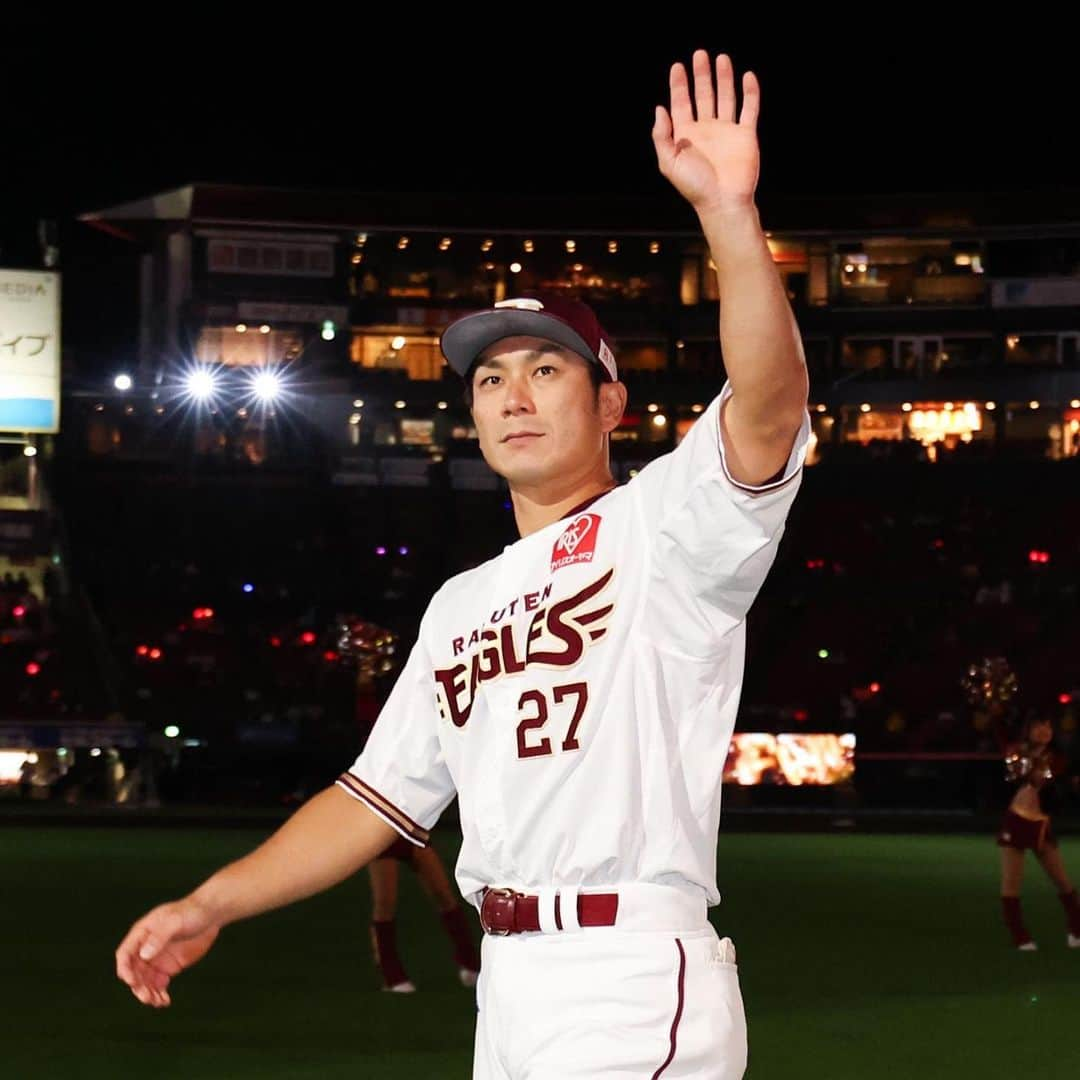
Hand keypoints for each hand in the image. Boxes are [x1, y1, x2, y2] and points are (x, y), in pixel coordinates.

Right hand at [115, 897, 220, 1007]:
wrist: (211, 915)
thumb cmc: (191, 912)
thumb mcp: (175, 921)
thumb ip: (159, 936)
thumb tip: (144, 955)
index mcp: (142, 934)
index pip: (125, 954)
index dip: (125, 969)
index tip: (132, 982)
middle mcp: (145, 949)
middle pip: (134, 972)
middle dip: (138, 987)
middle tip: (148, 997)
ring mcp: (156, 960)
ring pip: (144, 982)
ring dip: (147, 994)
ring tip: (157, 1002)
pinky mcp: (167, 968)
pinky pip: (157, 985)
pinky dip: (159, 995)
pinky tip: (165, 1001)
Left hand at [652, 50, 759, 213]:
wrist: (723, 202)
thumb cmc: (695, 187)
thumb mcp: (669, 163)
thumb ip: (662, 136)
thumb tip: (660, 109)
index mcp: (686, 136)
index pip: (681, 104)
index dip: (679, 85)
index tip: (678, 66)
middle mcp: (706, 130)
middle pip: (703, 95)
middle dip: (701, 75)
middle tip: (700, 54)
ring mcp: (727, 131)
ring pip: (725, 97)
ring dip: (723, 78)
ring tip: (721, 58)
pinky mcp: (745, 135)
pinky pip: (749, 109)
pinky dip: (750, 93)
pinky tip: (747, 76)